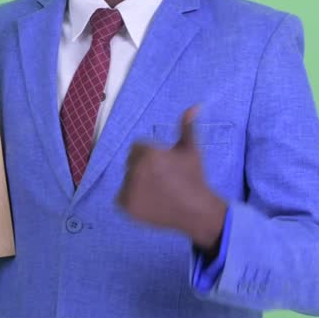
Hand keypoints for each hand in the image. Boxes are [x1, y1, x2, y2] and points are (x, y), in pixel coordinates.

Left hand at [116, 106, 227, 251]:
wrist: (196, 211)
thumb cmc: (194, 177)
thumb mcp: (191, 150)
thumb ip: (187, 127)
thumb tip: (194, 106)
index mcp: (148, 153)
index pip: (137, 148)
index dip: (152, 156)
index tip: (165, 167)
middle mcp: (135, 169)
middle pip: (130, 163)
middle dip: (144, 169)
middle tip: (163, 181)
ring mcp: (129, 189)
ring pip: (127, 180)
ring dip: (137, 183)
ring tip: (158, 192)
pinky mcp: (125, 205)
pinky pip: (122, 197)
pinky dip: (132, 199)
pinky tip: (150, 202)